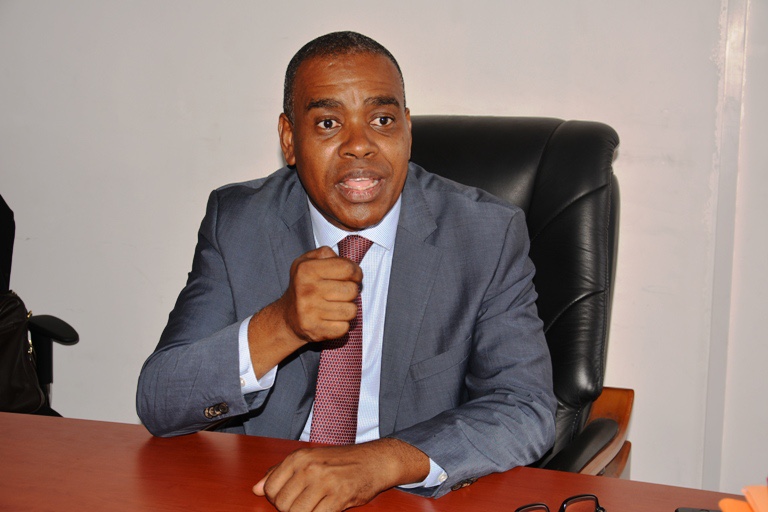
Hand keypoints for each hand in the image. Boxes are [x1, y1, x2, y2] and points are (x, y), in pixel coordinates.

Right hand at [247, 246, 362, 376]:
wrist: (287, 317)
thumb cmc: (304, 286)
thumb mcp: (307, 261)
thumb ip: (326, 254)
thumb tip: (346, 263)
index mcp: (307, 270)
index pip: (348, 268)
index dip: (356, 272)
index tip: (352, 277)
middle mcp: (307, 290)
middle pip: (352, 290)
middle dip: (351, 291)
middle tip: (341, 293)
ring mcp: (310, 312)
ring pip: (351, 311)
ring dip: (347, 308)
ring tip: (336, 305)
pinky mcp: (315, 330)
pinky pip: (344, 327)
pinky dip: (342, 324)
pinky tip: (331, 319)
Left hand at [252, 438, 429, 511]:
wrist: (376, 460)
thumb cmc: (343, 461)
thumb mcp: (309, 459)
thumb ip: (280, 472)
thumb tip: (256, 488)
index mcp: (299, 457)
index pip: (270, 488)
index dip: (278, 499)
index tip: (291, 498)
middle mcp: (309, 468)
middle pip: (282, 504)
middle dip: (291, 510)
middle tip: (307, 503)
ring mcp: (324, 482)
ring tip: (316, 506)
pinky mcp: (338, 497)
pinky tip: (327, 509)